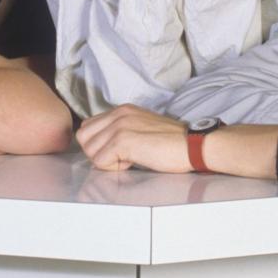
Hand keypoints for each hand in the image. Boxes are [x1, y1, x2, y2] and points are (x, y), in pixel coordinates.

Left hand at [76, 104, 190, 172]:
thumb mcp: (142, 128)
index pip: (88, 127)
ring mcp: (120, 126)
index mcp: (122, 110)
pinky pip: (100, 162)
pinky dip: (114, 167)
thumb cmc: (173, 143)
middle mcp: (118, 114)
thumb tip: (103, 147)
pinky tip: (134, 162)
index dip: (99, 144)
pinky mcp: (123, 140)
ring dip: (107, 161)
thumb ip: (121, 131)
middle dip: (98, 153)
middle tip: (122, 157)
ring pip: (90, 151)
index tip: (120, 151)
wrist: (193, 145)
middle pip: (84, 138)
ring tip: (130, 158)